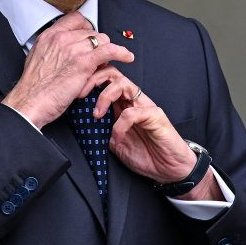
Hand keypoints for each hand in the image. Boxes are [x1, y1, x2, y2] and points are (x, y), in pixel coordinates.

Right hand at [2, 11, 133, 127]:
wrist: (29, 102)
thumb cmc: (34, 88)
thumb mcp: (37, 58)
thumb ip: (52, 49)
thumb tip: (65, 50)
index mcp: (49, 36)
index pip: (76, 19)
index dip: (87, 27)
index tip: (91, 36)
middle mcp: (61, 38)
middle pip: (91, 31)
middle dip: (97, 43)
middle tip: (98, 56)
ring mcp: (73, 49)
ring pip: (102, 40)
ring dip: (107, 50)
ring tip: (108, 61)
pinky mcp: (84, 62)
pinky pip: (110, 50)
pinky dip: (121, 53)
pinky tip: (127, 57)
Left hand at [84, 66, 223, 200]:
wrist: (170, 170)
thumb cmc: (147, 156)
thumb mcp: (116, 143)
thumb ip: (104, 131)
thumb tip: (87, 125)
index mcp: (123, 105)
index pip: (106, 81)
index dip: (90, 81)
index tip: (75, 93)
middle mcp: (134, 101)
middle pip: (113, 74)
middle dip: (94, 78)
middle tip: (81, 94)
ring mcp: (146, 106)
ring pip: (123, 84)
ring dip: (105, 96)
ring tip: (97, 114)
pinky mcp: (155, 116)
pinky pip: (133, 112)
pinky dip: (120, 124)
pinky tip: (117, 136)